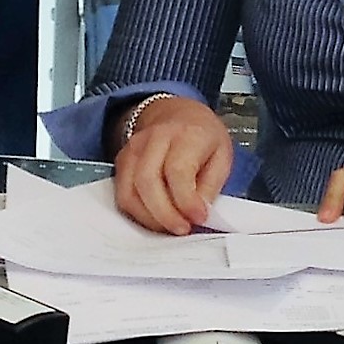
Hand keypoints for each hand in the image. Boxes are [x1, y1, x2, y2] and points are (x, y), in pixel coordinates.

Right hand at [111, 95, 237, 234]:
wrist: (178, 114)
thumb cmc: (203, 137)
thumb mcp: (222, 156)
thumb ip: (211, 186)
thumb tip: (197, 214)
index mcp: (186, 134)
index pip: (178, 171)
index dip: (186, 200)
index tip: (199, 218)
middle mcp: (154, 138)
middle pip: (147, 182)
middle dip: (165, 215)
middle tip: (183, 228)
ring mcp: (133, 149)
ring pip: (129, 192)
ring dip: (149, 218)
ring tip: (170, 226)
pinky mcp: (121, 162)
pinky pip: (122, 196)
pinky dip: (137, 214)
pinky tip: (155, 219)